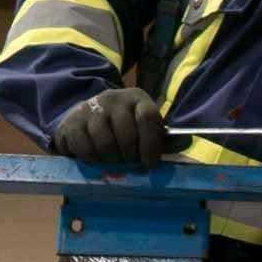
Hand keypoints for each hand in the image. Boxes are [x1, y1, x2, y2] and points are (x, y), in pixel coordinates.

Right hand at [50, 86, 167, 167]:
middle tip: (129, 163)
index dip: (151, 144)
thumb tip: (188, 141)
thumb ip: (165, 139)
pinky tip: (96, 158)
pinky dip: (92, 159)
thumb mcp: (145, 130)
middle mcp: (114, 98)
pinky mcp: (72, 121)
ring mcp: (91, 107)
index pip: (148, 117)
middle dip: (130, 155)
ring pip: (105, 142)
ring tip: (113, 160)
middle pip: (126, 134)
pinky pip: (85, 147)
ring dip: (111, 159)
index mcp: (137, 98)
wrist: (84, 118)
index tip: (149, 163)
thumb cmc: (123, 128)